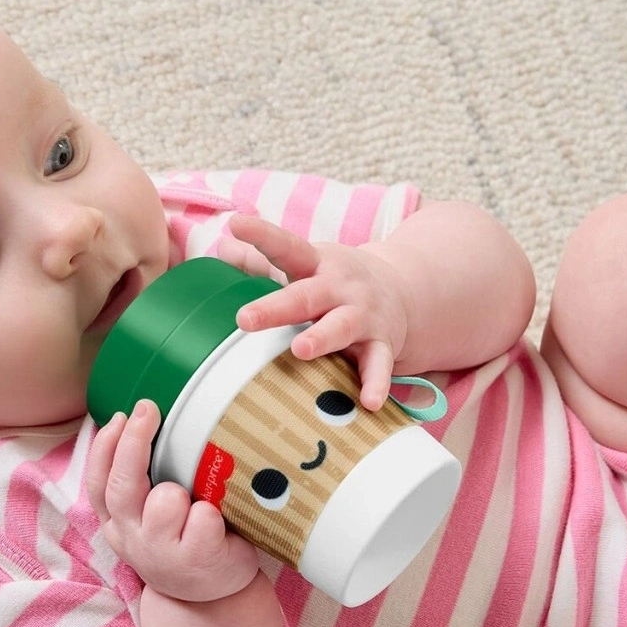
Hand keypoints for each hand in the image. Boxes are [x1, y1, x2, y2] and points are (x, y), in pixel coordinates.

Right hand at [86, 400, 259, 601]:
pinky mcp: (196, 560)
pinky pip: (204, 518)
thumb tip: (143, 418)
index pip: (98, 481)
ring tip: (196, 502)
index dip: (106, 446)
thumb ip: (140, 481)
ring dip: (181, 492)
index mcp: (117, 522)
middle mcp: (132, 537)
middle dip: (133, 443)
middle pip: (122, 485)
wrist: (211, 598)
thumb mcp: (148, 516)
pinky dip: (212, 514)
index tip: (122, 415)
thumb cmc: (182, 541)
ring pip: (165, 500)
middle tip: (148, 409)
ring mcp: (161, 552)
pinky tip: (219, 526)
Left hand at [218, 213, 411, 411]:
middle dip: (275, 307)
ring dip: (322, 338)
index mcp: (316, 264)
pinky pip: (378, 365)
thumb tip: (222, 248)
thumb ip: (263, 263)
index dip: (262, 236)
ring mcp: (363, 316)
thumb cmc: (336, 283)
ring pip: (341, 327)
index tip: (237, 224)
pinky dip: (375, 383)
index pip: (287, 247)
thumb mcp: (306, 266)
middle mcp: (340, 287)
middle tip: (244, 319)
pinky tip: (369, 402)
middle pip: (306, 295)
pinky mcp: (382, 344)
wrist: (404, 291)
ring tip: (300, 349)